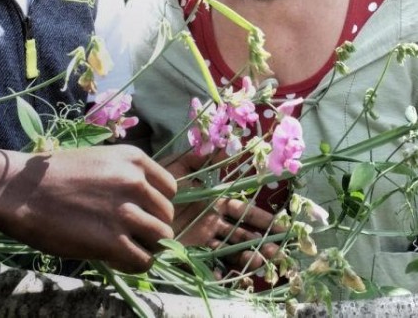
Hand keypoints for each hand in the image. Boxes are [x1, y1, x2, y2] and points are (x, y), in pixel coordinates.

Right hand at [0, 144, 176, 272]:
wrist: (18, 191)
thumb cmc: (50, 176)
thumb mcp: (98, 160)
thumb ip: (124, 175)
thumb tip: (142, 201)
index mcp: (134, 159)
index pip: (169, 189)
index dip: (156, 205)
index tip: (140, 213)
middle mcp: (135, 182)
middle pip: (166, 215)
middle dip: (152, 227)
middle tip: (129, 234)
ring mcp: (126, 212)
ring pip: (162, 238)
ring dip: (146, 247)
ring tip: (124, 248)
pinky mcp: (112, 241)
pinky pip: (144, 260)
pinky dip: (135, 264)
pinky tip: (116, 259)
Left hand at [165, 150, 281, 274]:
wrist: (135, 200)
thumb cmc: (157, 181)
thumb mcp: (180, 165)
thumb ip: (202, 156)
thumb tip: (226, 146)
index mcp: (214, 198)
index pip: (243, 207)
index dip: (261, 216)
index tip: (282, 223)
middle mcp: (212, 217)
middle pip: (243, 229)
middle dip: (262, 237)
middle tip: (281, 246)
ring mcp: (203, 233)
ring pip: (232, 244)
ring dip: (250, 251)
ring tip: (267, 258)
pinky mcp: (192, 245)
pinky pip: (212, 257)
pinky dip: (225, 265)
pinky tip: (239, 270)